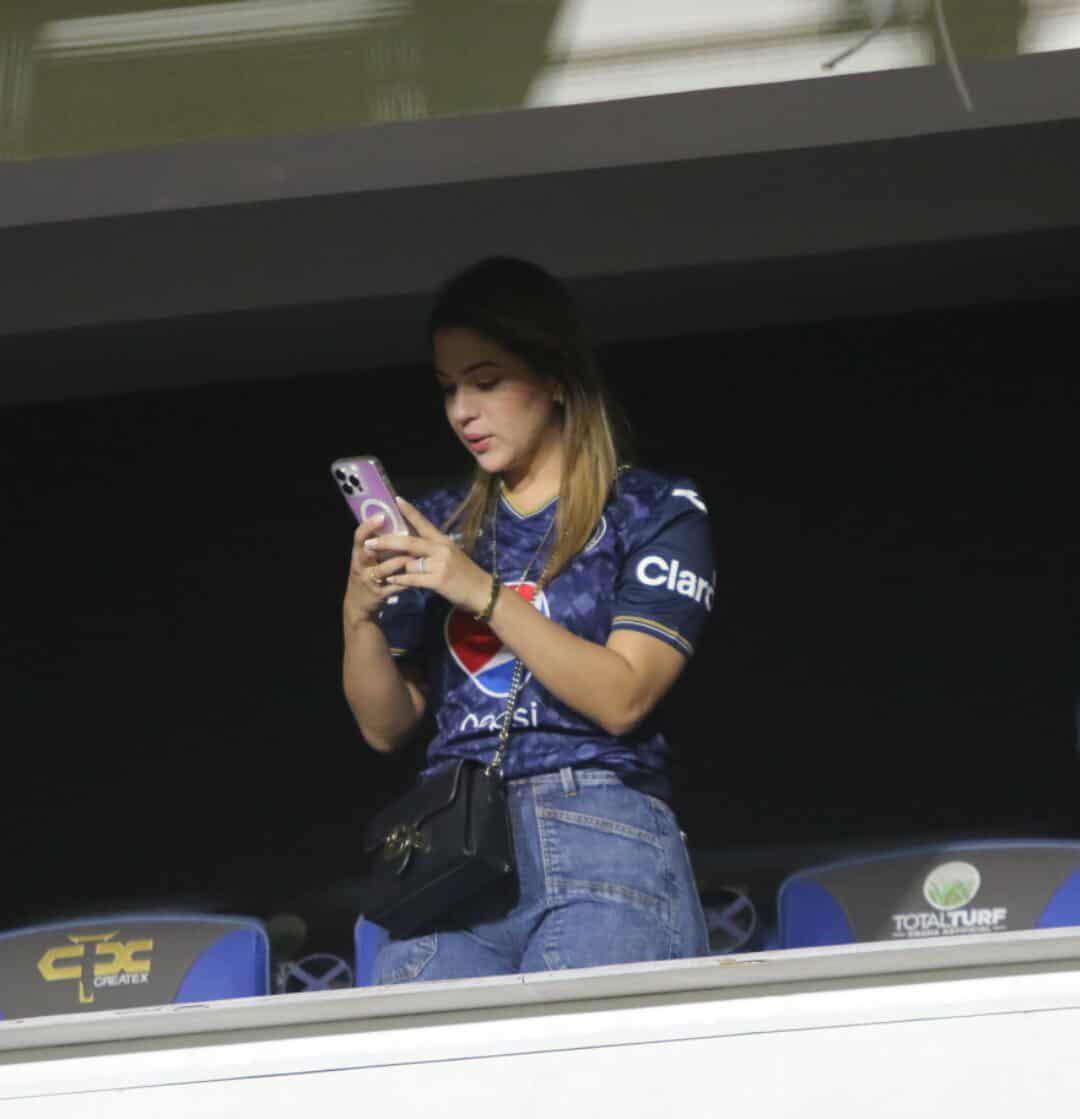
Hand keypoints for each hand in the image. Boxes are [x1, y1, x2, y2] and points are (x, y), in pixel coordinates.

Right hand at [343, 514, 409, 627]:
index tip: (381, 515)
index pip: (359, 536)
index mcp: (358, 553)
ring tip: (415, 555)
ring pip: (385, 568)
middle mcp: (360, 565)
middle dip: (386, 542)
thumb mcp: (367, 559)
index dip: (368, 526)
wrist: (359, 604)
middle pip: (370, 550)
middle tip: (404, 536)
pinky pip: (395, 585)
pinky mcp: (379, 593)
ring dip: (401, 561)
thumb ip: (378, 544)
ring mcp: (369, 580)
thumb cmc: (368, 573)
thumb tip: (394, 518)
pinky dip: (407, 579)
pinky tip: (419, 575)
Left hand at [367, 498, 491, 615]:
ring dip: (393, 568)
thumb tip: (411, 545)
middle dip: (386, 541)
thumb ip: (432, 549)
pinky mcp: (438, 581)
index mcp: (442, 540)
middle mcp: (441, 549)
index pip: (423, 523)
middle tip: (369, 542)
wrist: (482, 591)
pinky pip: (413, 579)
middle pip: (408, 541)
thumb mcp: (451, 555)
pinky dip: (400, 580)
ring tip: (378, 570)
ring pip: (409, 562)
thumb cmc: (465, 573)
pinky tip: (391, 580)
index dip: (409, 511)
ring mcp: (440, 564)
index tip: (395, 500)